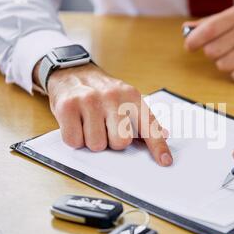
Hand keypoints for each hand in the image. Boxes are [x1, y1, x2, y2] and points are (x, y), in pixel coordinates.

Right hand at [33, 63, 172, 166]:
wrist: (72, 71)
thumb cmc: (102, 93)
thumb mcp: (126, 99)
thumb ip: (143, 119)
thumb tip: (164, 135)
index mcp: (132, 96)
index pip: (149, 126)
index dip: (158, 147)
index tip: (165, 162)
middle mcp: (113, 96)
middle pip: (120, 143)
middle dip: (112, 142)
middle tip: (105, 129)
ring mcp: (89, 100)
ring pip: (96, 145)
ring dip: (91, 141)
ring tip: (89, 124)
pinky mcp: (67, 106)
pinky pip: (74, 141)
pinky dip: (74, 138)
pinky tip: (76, 123)